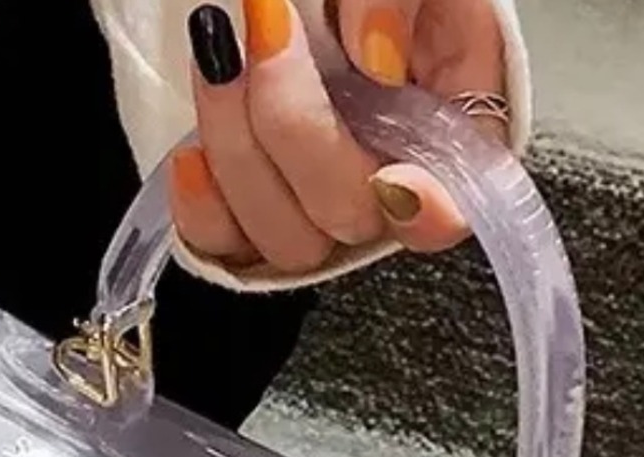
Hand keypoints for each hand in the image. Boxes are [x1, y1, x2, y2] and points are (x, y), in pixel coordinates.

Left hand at [172, 0, 507, 271]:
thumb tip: (378, 57)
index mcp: (447, 129)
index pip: (454, 204)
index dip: (429, 210)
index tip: (393, 177)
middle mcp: (381, 182)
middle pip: (351, 215)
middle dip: (299, 128)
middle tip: (267, 25)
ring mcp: (312, 206)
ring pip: (286, 238)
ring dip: (242, 152)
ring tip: (217, 55)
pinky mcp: (248, 214)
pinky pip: (224, 244)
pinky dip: (204, 207)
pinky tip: (189, 156)